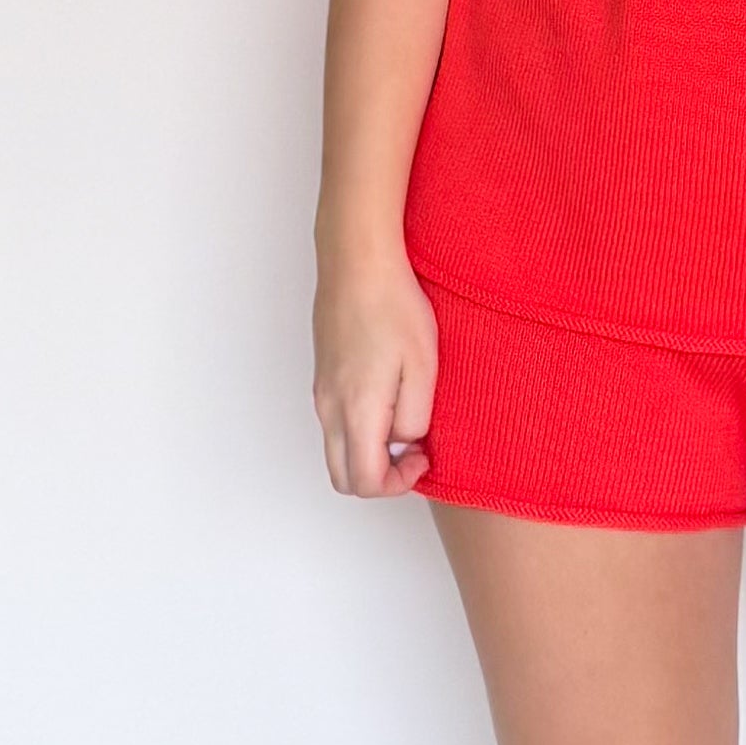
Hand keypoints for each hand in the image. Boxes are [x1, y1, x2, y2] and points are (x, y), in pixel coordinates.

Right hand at [313, 251, 437, 495]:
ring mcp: (321, 392)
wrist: (358, 261)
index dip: (397, 484)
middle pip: (342, 476)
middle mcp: (329, 407)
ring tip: (405, 417)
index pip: (364, 482)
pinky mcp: (322, 376)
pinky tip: (389, 396)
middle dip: (380, 476)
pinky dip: (360, 428)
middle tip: (413, 448)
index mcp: (356, 409)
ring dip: (369, 451)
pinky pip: (335, 422)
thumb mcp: (424, 367)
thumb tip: (405, 441)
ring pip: (337, 449)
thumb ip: (415, 417)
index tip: (422, 454)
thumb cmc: (393, 305)